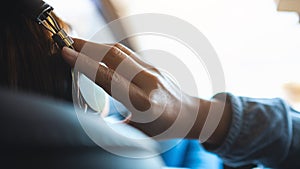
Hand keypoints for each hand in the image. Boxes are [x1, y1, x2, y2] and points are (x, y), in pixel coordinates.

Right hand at [61, 38, 230, 142]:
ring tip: (77, 44)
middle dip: (88, 47)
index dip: (86, 65)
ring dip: (96, 45)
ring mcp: (152, 70)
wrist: (189, 114)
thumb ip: (115, 126)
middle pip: (114, 57)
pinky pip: (126, 53)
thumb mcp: (138, 133)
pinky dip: (106, 50)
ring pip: (120, 51)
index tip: (67, 54)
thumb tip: (90, 119)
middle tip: (66, 43)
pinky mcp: (151, 65)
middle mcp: (149, 83)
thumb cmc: (163, 128)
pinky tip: (95, 51)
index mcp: (144, 104)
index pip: (110, 79)